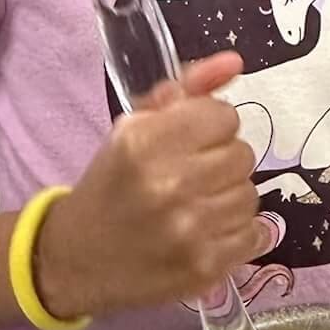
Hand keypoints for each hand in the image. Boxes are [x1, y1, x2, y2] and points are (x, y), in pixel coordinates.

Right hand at [37, 53, 264, 317]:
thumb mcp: (134, 127)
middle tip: (192, 177)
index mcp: (145, 140)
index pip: (224, 117)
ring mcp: (189, 229)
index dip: (210, 129)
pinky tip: (206, 233)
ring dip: (229, 198)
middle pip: (243, 155)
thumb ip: (187, 88)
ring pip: (250, 195)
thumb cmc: (110, 185)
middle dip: (220, 162)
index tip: (190, 144)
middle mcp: (169, 182)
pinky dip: (235, 234)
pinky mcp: (204, 267)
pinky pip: (254, 235)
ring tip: (197, 207)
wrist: (75, 259)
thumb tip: (235, 62)